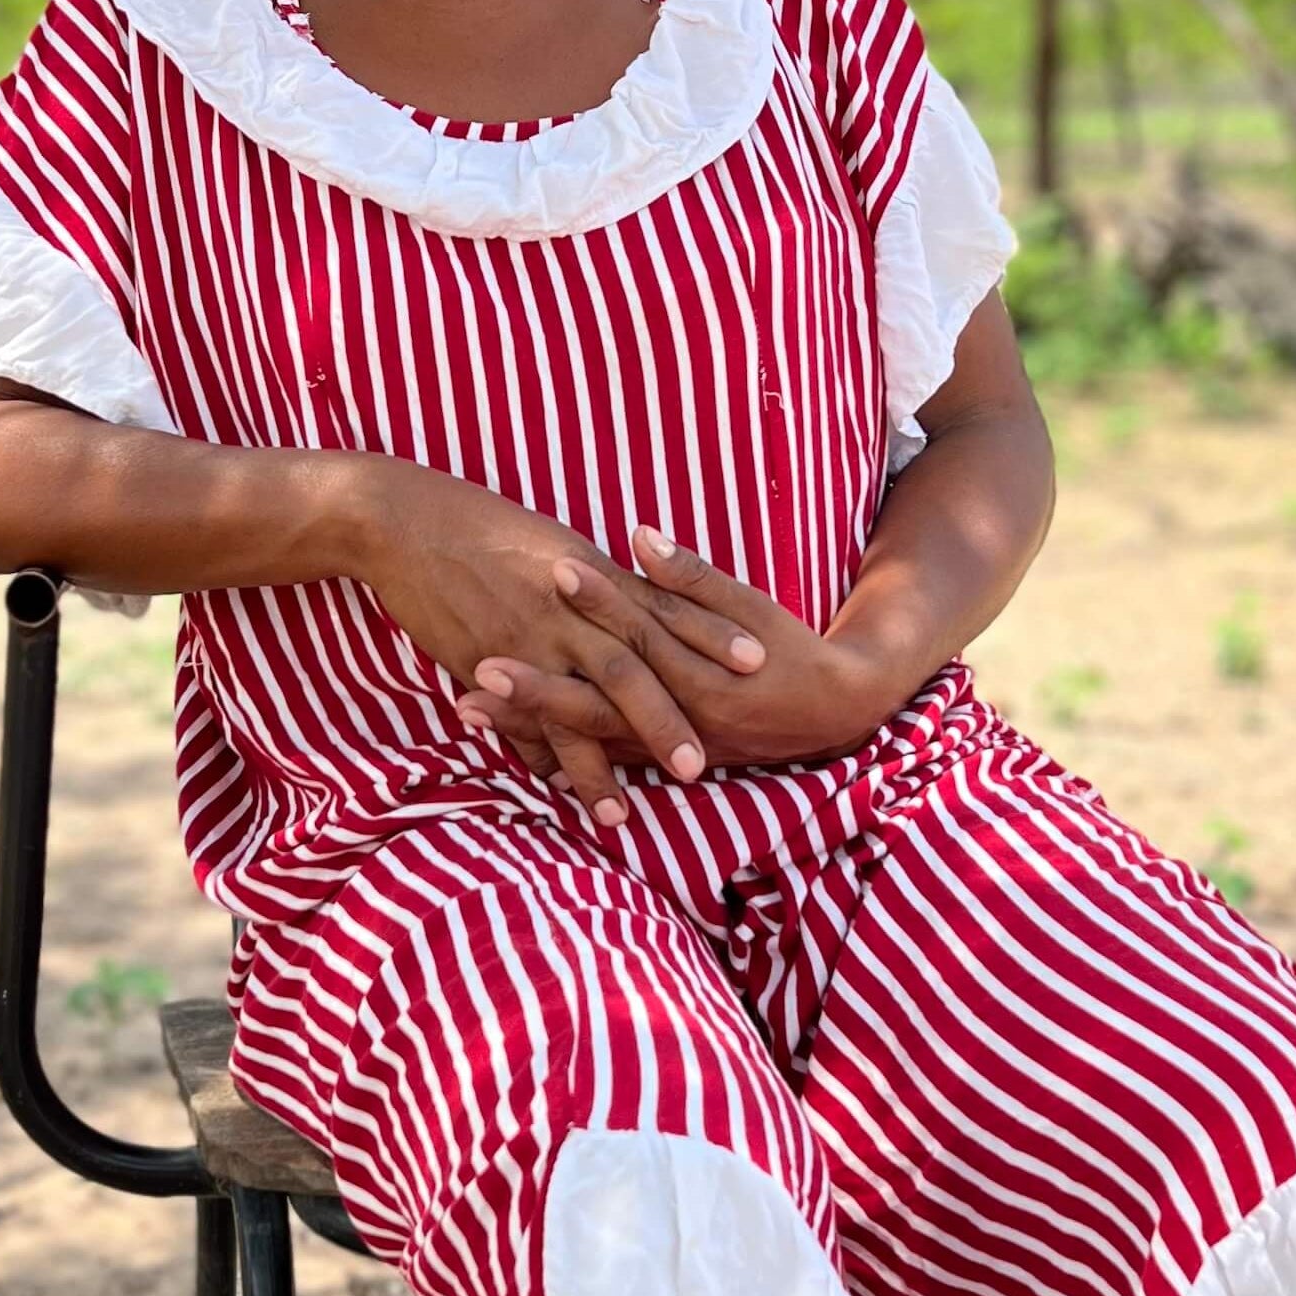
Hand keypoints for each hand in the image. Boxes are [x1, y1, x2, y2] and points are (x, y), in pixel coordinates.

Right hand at [346, 460, 761, 811]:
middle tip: (703, 764)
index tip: (757, 661)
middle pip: (631, 669)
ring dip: (600, 766)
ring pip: (574, 710)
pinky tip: (553, 796)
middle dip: (668, 720)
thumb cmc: (482, 525)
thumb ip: (600, 579)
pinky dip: (536, 760)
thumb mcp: (553, 543)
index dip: (711, 634)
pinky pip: (515, 723)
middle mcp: (565, 609)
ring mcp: (524, 640)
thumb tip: (642, 594)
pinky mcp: (482, 663)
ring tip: (622, 813)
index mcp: (590, 574)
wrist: (407, 522)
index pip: (662, 608)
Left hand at [452, 526, 900, 793]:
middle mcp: (681, 714)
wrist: (833, 714)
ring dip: (525, 724)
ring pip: (588, 737)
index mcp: (704, 670)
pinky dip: (554, 753)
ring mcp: (668, 744)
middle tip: (473, 666)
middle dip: (534, 686)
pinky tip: (501, 743)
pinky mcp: (662, 758)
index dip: (594, 602)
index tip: (548, 572)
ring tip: (463, 706)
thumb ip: (692, 577)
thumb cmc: (790, 647)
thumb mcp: (750, 607)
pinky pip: (600, 759)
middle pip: (596, 698)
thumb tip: (638, 536)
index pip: (638, 630)